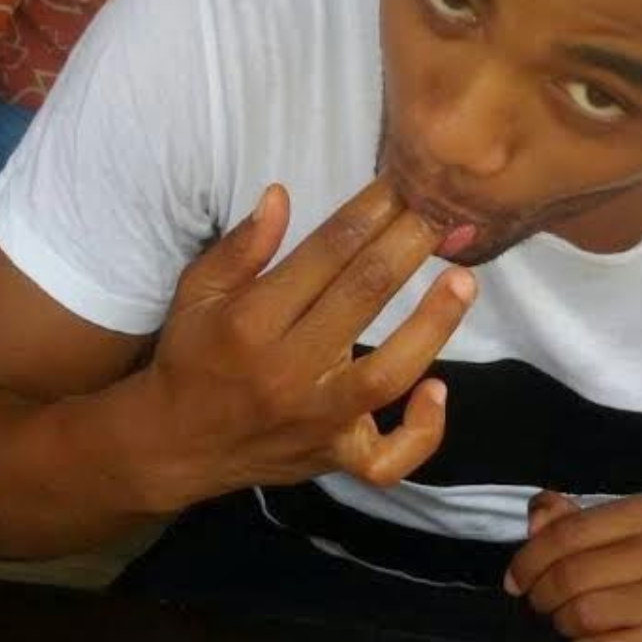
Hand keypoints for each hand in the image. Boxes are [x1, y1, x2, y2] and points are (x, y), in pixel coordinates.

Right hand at [126, 177, 476, 510]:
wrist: (177, 446)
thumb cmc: (193, 360)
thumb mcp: (195, 294)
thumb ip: (239, 248)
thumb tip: (280, 195)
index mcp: (251, 321)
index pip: (325, 252)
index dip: (371, 211)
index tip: (404, 183)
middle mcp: (287, 369)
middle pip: (362, 296)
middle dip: (409, 245)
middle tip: (446, 210)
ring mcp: (316, 419)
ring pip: (386, 375)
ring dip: (432, 325)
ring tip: (464, 281)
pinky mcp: (335, 457)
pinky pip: (387, 459)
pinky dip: (421, 432)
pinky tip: (438, 391)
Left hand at [505, 492, 641, 641]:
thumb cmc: (641, 568)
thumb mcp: (608, 532)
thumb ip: (565, 519)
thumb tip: (536, 520)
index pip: (569, 532)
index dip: (530, 558)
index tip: (516, 578)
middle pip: (573, 576)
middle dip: (541, 594)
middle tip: (538, 602)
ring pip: (586, 615)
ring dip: (561, 622)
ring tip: (563, 619)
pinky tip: (587, 641)